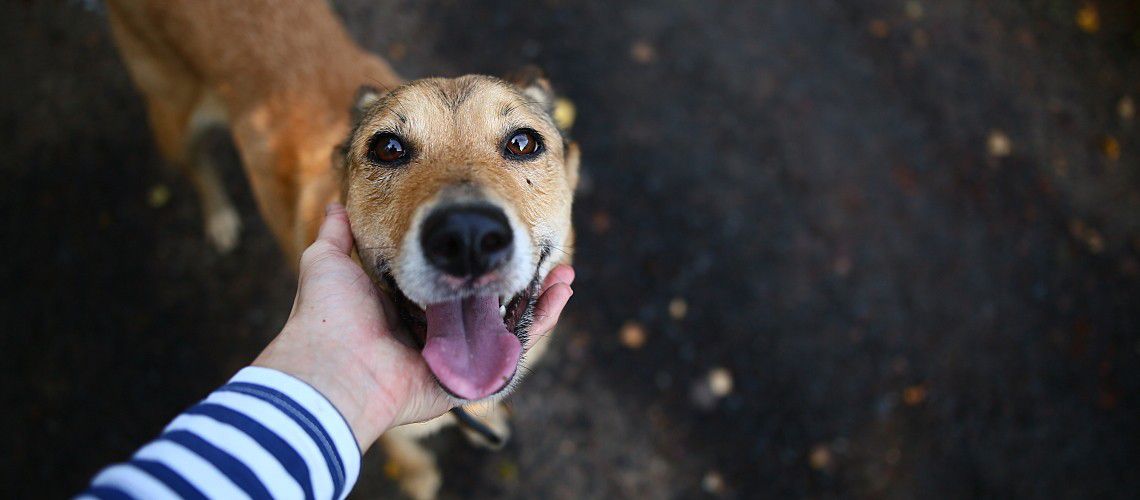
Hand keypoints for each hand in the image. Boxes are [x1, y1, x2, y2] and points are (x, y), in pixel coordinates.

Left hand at [253, 203, 574, 449]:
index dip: (477, 260)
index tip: (499, 230)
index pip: (452, 281)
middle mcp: (435, 333)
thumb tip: (336, 206)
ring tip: (563, 271)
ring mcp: (456, 357)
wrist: (333, 366)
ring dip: (540, 298)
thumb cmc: (329, 316)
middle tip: (538, 250)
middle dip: (517, 279)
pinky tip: (559, 292)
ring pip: (508, 325)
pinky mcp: (470, 378)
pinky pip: (514, 351)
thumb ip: (337, 235)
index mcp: (405, 307)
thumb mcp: (328, 261)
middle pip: (488, 304)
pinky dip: (540, 322)